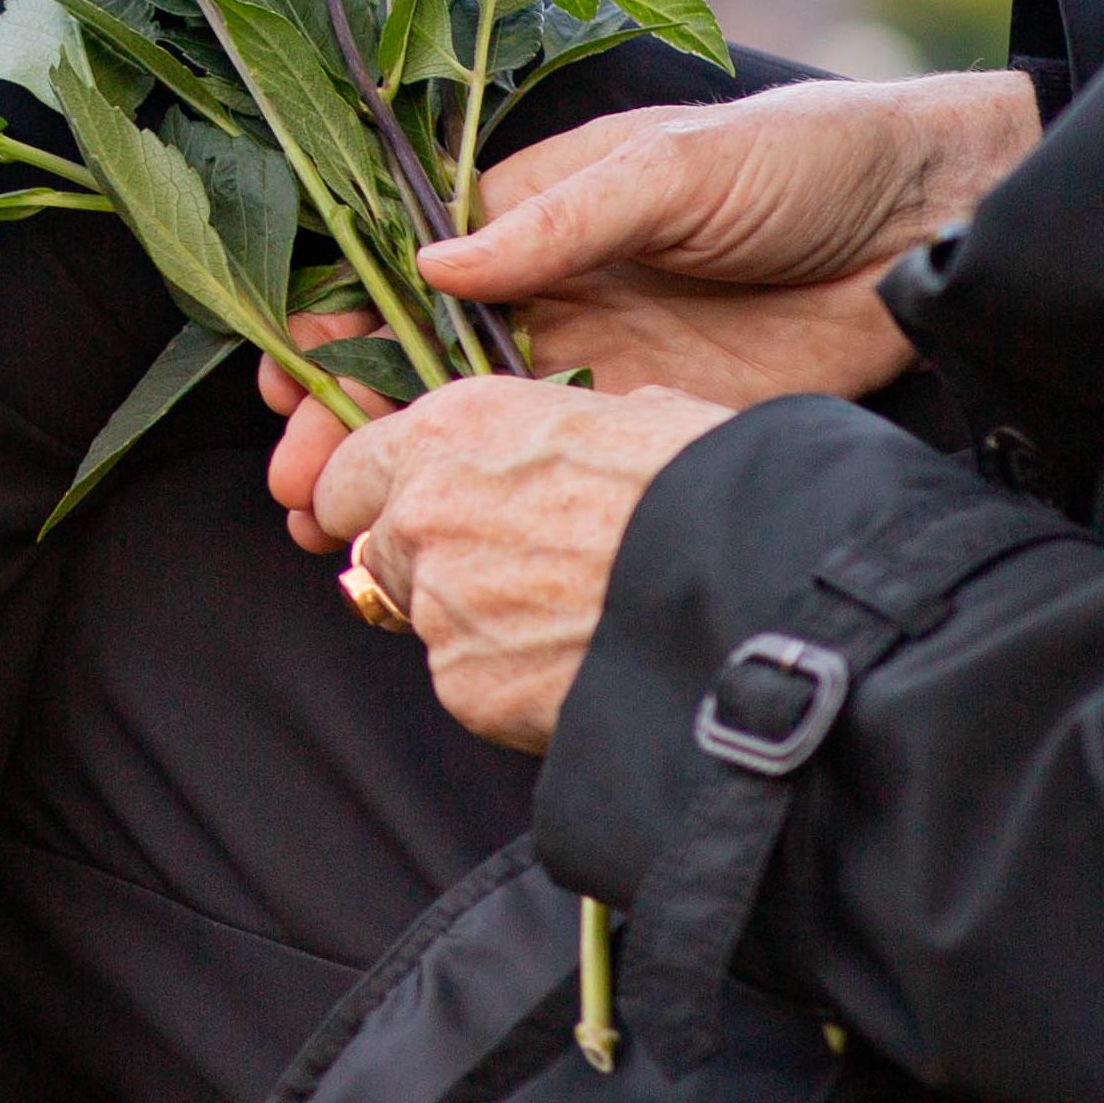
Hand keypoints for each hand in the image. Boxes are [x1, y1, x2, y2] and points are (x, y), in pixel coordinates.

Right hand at [254, 73, 1034, 544]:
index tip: (286, 384)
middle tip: (296, 490)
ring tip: (330, 535)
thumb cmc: (806, 159)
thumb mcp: (676, 168)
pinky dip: (491, 506)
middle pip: (417, 363)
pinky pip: (556, 470)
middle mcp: (551, 288)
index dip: (337, 326)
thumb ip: (557, 221)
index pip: (404, 269)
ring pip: (469, 429)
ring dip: (399, 477)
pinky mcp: (656, 426)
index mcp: (536, 211)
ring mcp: (600, 363)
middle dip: (346, 423)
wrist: (943, 224)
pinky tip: (441, 544)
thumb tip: (429, 262)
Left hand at [304, 373, 740, 751]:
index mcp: (456, 428)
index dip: (371, 494)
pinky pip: (476, 685)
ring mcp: (438, 604)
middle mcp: (424, 511)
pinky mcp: (466, 686)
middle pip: (380, 549)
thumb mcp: (644, 416)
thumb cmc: (716, 491)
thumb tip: (588, 441)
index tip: (392, 512)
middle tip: (511, 576)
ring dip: (481, 625)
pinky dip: (516, 684)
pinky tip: (585, 667)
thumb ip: (571, 432)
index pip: (350, 466)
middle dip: (427, 564)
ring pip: (431, 620)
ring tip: (577, 622)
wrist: (753, 596)